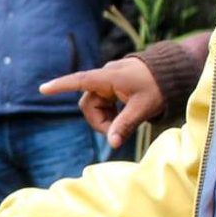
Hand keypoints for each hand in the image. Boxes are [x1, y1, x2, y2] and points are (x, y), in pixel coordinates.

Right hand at [40, 56, 162, 148]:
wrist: (172, 72)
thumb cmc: (158, 87)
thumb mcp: (143, 108)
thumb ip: (125, 125)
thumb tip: (112, 145)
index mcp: (109, 78)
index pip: (80, 81)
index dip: (61, 86)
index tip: (43, 89)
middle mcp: (105, 77)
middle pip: (89, 104)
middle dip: (99, 121)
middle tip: (117, 133)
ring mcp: (108, 81)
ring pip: (95, 106)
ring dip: (106, 119)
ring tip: (126, 123)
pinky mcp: (113, 86)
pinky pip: (103, 103)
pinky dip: (111, 114)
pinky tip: (126, 115)